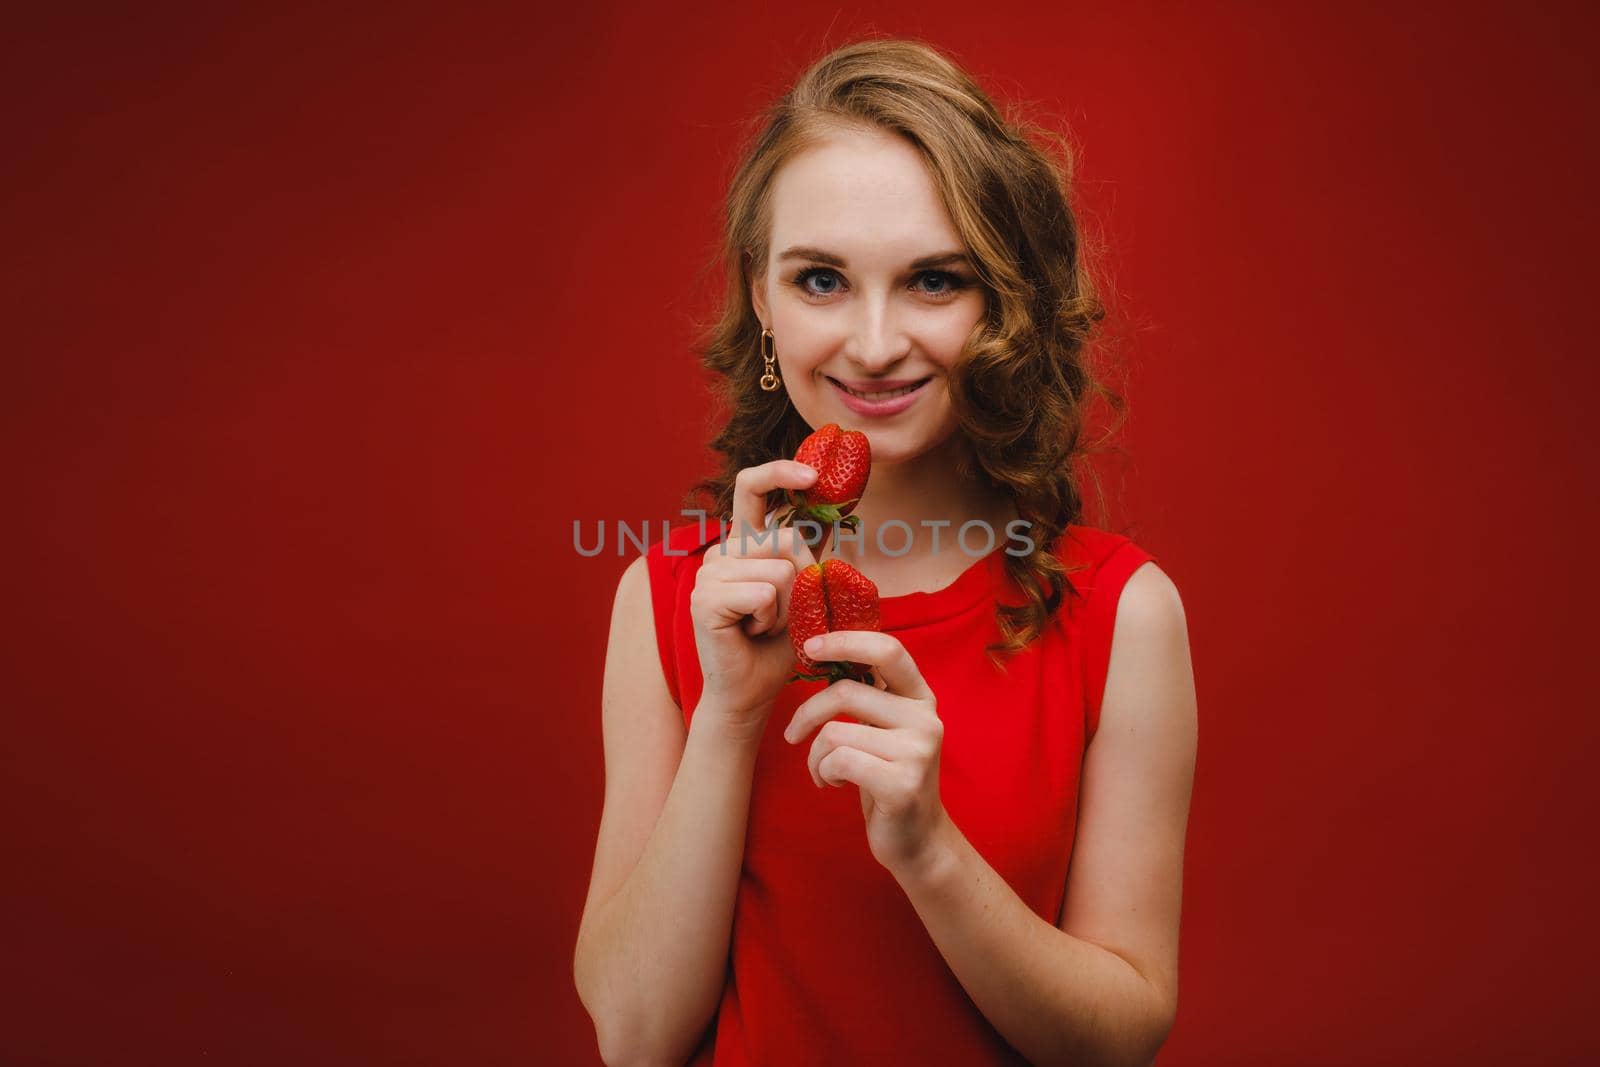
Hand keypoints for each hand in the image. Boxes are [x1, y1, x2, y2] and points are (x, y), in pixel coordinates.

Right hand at [689, 459, 819, 732]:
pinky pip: (763, 595)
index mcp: (744, 543)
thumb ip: (813, 554)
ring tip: (764, 626)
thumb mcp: (807, 592)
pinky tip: (751, 635)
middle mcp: (722, 550)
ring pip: (780, 570)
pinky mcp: (705, 599)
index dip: (781, 471)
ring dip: (787, 608)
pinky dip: (771, 621)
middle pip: (786, 538)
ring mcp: (709, 573)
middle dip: (802, 581)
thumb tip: (839, 510)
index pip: (753, 486)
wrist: (752, 692)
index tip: (812, 475)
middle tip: (782, 613)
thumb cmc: (779, 646)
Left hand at [782, 630, 950, 879]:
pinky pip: (838, 761)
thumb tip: (821, 651)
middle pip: (846, 691)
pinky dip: (822, 772)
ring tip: (822, 771)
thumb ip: (869, 695)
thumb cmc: (888, 777)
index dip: (845, 641)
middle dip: (806, 713)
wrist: (916, 840)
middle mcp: (926, 718)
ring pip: (835, 732)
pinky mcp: (903, 783)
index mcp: (921, 697)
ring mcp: (918, 751)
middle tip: (793, 734)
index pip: (888, 650)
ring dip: (814, 755)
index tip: (809, 648)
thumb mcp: (885, 729)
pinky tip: (832, 784)